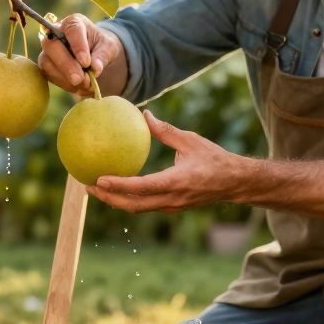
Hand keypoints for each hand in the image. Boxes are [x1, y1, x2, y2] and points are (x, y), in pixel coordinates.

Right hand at [38, 14, 122, 97]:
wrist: (94, 55)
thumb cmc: (101, 46)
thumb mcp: (108, 47)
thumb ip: (103, 56)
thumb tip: (95, 69)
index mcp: (74, 23)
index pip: (72, 30)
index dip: (78, 46)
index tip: (86, 63)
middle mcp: (55, 33)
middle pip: (53, 46)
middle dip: (66, 64)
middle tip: (80, 79)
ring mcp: (48, 50)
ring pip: (47, 62)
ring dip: (64, 77)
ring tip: (84, 85)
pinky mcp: (46, 65)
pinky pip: (48, 75)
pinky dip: (63, 84)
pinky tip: (78, 87)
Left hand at [87, 111, 248, 212]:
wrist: (235, 183)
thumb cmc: (215, 158)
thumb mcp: (190, 140)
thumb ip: (165, 130)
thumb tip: (144, 114)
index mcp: (176, 182)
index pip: (141, 187)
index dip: (118, 186)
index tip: (98, 180)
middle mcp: (172, 199)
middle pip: (133, 205)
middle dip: (108, 198)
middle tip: (88, 186)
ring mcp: (172, 206)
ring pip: (137, 208)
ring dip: (116, 201)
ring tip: (96, 189)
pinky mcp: (172, 207)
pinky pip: (145, 205)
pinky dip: (129, 199)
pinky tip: (118, 188)